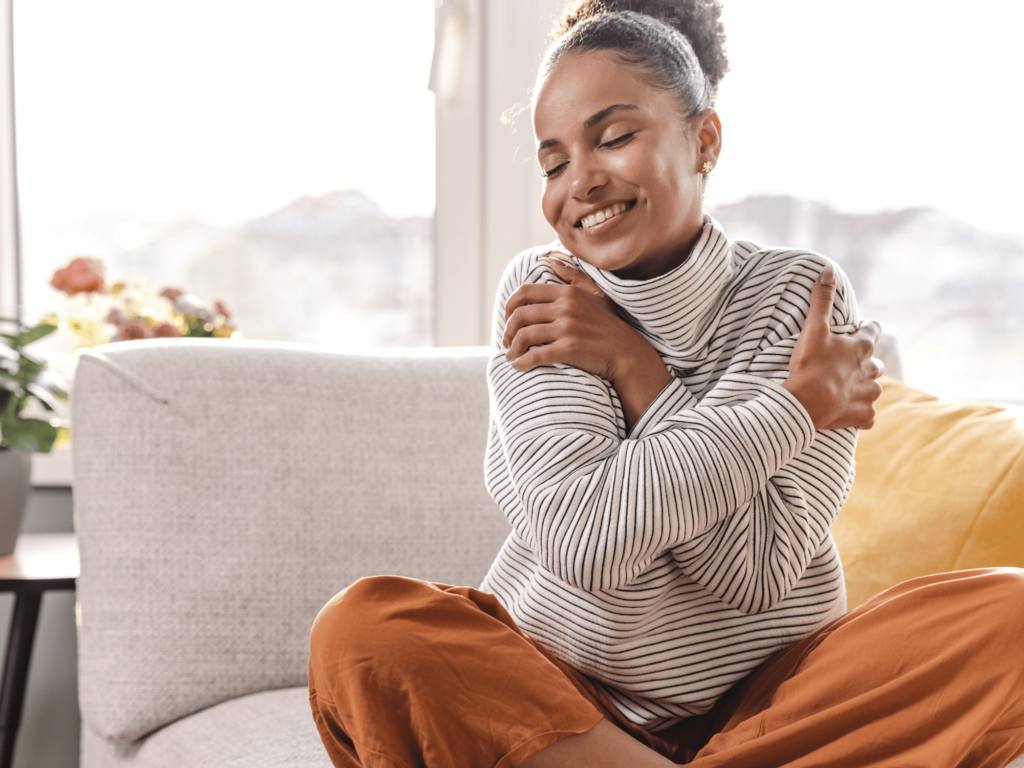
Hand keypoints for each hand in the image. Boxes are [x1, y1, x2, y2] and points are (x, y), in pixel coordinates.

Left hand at [503, 257, 670, 428]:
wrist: (628, 354)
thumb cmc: (610, 326)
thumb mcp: (595, 294)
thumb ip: (572, 276)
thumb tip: (551, 259)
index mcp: (568, 293)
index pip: (525, 293)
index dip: (509, 306)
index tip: (508, 319)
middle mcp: (566, 308)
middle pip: (520, 316)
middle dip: (507, 331)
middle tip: (507, 341)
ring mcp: (567, 328)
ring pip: (524, 336)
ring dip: (512, 348)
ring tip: (511, 356)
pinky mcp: (569, 349)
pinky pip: (535, 355)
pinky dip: (522, 362)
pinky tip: (519, 366)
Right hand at [782, 266, 884, 430]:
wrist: (807, 403)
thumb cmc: (811, 364)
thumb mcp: (814, 328)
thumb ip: (821, 300)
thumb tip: (828, 270)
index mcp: (862, 347)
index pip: (873, 330)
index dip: (865, 329)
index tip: (855, 330)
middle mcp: (872, 370)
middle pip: (874, 362)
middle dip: (863, 362)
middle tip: (842, 364)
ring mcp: (869, 394)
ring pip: (872, 389)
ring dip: (862, 388)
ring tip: (842, 389)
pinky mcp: (864, 416)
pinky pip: (868, 416)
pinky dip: (860, 414)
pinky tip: (848, 413)